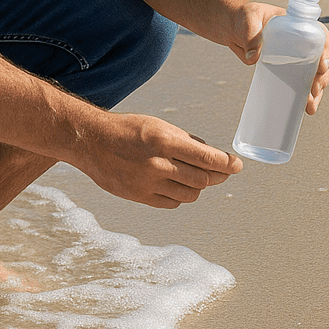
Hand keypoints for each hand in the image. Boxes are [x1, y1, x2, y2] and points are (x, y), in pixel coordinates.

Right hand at [76, 113, 241, 208]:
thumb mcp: (158, 125)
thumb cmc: (126, 130)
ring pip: (190, 194)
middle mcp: (157, 163)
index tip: (237, 165)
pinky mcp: (139, 196)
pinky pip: (172, 203)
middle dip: (217, 176)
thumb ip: (185, 141)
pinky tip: (178, 185)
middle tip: (223, 172)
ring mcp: (147, 182)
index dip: (226, 164)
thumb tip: (212, 156)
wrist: (91, 142)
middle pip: (202, 179)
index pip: (206, 158)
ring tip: (196, 176)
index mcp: (164, 140)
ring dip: (199, 186)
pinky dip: (181, 195)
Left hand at [225, 2, 328, 116]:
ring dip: (316, 92)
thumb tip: (253, 57)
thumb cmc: (243, 17)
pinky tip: (305, 106)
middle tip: (314, 89)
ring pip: (314, 75)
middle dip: (322, 77)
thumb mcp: (248, 19)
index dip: (327, 51)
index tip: (322, 65)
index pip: (321, 36)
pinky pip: (299, 83)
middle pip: (321, 59)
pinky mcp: (284, 69)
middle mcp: (300, 42)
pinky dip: (304, 95)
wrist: (232, 27)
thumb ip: (251, 34)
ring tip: (310, 106)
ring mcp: (294, 57)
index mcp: (297, 25)